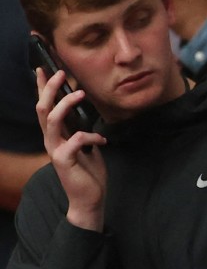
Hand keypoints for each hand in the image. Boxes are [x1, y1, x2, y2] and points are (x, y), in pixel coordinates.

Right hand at [33, 66, 106, 230]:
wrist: (88, 199)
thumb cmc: (88, 172)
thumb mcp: (86, 146)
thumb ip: (82, 130)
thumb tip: (87, 114)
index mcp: (55, 135)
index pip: (45, 107)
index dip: (42, 88)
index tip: (43, 68)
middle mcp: (51, 140)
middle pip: (43, 108)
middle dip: (50, 89)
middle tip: (60, 73)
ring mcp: (55, 150)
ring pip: (52, 120)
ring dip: (66, 104)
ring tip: (81, 93)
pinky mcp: (64, 161)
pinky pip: (74, 140)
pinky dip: (90, 137)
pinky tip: (101, 141)